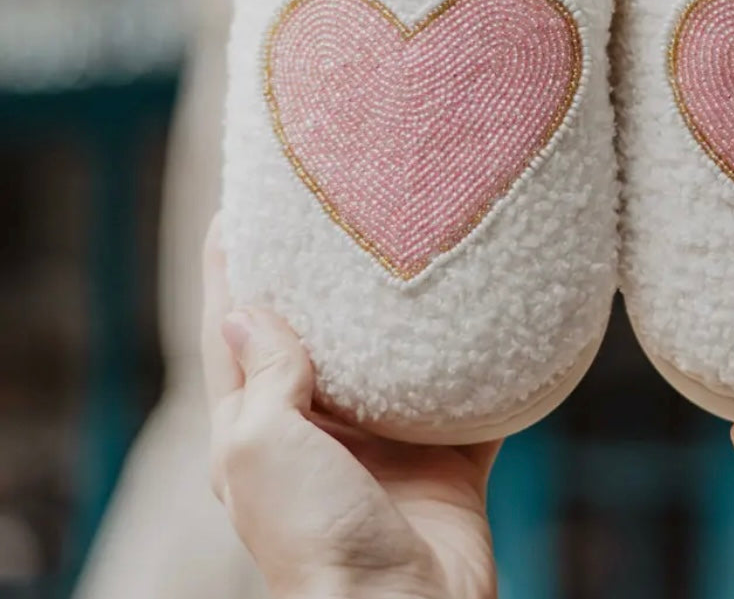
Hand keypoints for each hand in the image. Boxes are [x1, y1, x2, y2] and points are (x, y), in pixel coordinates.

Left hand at [202, 218, 499, 598]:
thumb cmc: (316, 539)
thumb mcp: (260, 449)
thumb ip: (261, 378)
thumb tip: (246, 312)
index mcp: (257, 434)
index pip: (234, 335)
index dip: (231, 272)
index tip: (238, 210)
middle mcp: (318, 433)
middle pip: (314, 337)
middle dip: (318, 278)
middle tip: (334, 212)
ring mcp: (384, 445)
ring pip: (389, 359)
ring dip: (397, 312)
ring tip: (409, 244)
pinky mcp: (446, 457)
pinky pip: (464, 397)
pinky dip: (475, 360)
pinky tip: (486, 313)